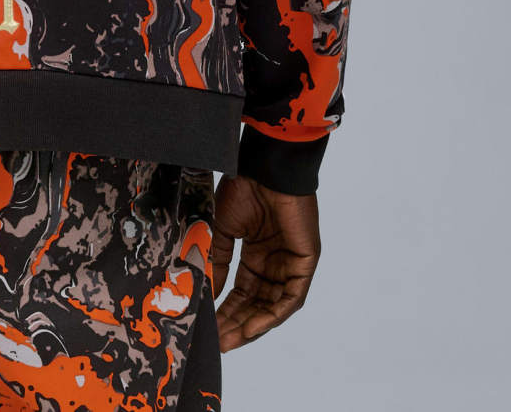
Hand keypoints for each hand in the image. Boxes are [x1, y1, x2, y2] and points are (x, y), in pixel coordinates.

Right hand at [209, 173, 320, 350]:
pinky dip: (272, 315)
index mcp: (256, 253)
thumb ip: (217, 262)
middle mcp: (274, 262)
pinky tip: (253, 327)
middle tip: (218, 342)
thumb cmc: (244, 189)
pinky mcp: (304, 262)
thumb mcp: (222, 230)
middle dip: (237, 323)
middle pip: (257, 303)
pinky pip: (291, 298)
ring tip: (231, 340)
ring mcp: (290, 263)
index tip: (210, 327)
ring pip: (273, 305)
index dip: (227, 310)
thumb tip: (206, 292)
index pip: (242, 292)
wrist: (264, 168)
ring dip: (253, 325)